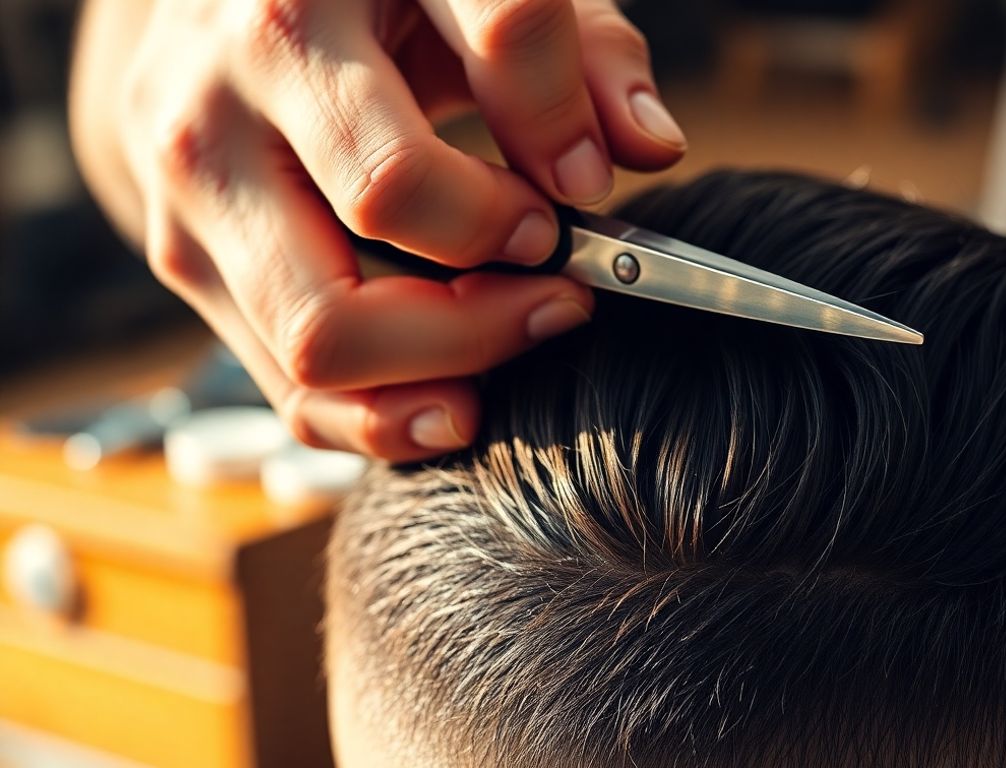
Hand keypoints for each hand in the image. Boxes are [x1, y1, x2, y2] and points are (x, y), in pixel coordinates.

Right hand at [71, 0, 685, 460]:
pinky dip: (384, 420)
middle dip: (506, 259)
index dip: (564, 122)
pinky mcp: (181, 255)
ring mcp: (196, 169)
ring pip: (324, 327)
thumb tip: (646, 150)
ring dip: (454, 358)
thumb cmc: (372, 1)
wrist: (210, 14)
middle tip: (563, 286)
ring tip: (518, 331)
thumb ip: (581, 54)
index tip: (587, 189)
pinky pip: (287, 385)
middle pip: (390, 198)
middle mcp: (244, 61)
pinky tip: (456, 403)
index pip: (504, 29)